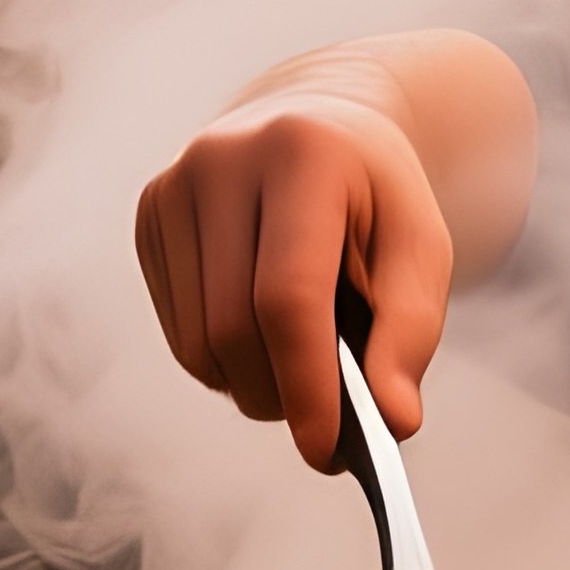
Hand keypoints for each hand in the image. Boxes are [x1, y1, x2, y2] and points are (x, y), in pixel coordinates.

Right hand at [134, 31, 535, 468]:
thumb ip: (411, 329)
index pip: (287, 295)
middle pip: (231, 326)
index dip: (306, 383)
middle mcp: (220, 159)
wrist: (316, 119)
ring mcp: (173, 185)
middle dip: (277, 396)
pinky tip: (260, 337)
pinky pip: (176, 330)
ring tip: (296, 372)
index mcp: (300, 153)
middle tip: (321, 426)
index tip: (325, 450)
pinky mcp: (149, 215)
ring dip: (247, 385)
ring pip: (196, 340)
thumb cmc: (374, 194)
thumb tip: (393, 419)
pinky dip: (220, 361)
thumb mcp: (420, 245)